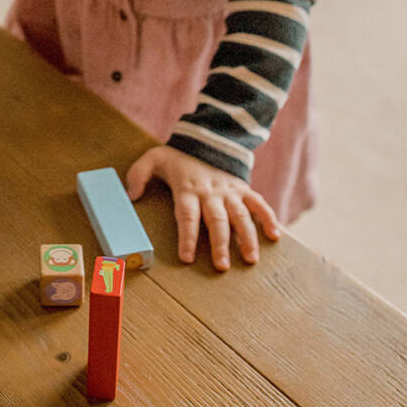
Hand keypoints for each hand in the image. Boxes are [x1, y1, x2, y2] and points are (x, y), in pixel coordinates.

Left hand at [126, 145, 279, 271]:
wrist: (205, 139)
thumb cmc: (176, 157)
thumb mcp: (153, 159)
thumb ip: (138, 174)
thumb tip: (131, 195)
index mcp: (187, 188)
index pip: (187, 215)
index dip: (187, 236)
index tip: (187, 258)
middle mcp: (210, 192)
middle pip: (216, 220)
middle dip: (220, 244)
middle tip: (222, 267)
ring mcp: (229, 191)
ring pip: (240, 215)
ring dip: (246, 237)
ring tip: (251, 259)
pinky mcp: (243, 189)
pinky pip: (258, 203)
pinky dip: (268, 217)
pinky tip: (275, 236)